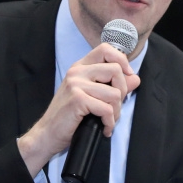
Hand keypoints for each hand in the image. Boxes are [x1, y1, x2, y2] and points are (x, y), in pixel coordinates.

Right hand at [17, 43, 140, 174]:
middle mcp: (77, 72)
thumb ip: (114, 85)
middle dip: (122, 92)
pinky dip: (109, 122)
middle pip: (115, 70)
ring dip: (116, 112)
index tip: (127, 76)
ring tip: (108, 121)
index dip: (121, 60)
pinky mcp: (77, 99)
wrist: (47, 134)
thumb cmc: (69, 116)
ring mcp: (76, 84)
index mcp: (81, 67)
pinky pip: (106, 109)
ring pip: (114, 93)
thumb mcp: (92, 97)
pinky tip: (104, 128)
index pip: (105, 49)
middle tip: (115, 107)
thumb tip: (135, 78)